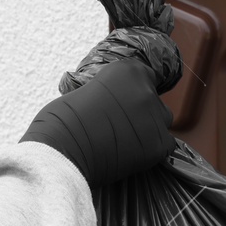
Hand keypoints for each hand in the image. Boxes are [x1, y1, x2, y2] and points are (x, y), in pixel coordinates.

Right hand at [22, 59, 175, 185]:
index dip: (134, 91)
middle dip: (142, 111)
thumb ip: (109, 91)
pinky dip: (150, 150)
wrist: (63, 150)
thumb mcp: (85, 90)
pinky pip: (163, 146)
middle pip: (154, 101)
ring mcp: (155, 118)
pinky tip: (130, 154)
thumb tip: (113, 100)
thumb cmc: (62, 120)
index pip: (145, 76)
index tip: (124, 102)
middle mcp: (146, 91)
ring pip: (161, 123)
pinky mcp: (160, 145)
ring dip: (149, 129)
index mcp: (127, 70)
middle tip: (121, 125)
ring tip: (125, 141)